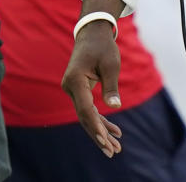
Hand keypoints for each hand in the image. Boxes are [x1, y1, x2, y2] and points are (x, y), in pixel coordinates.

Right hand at [61, 22, 123, 157]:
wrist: (92, 33)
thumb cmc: (103, 46)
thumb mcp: (111, 64)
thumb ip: (111, 86)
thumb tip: (114, 107)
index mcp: (75, 80)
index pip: (85, 109)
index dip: (96, 125)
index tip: (105, 140)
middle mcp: (70, 87)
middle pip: (84, 117)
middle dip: (99, 135)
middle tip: (112, 152)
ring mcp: (72, 89)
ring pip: (86, 116)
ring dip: (101, 131)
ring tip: (115, 148)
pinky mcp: (78, 90)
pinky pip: (88, 109)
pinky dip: (100, 120)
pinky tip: (114, 131)